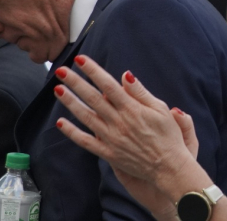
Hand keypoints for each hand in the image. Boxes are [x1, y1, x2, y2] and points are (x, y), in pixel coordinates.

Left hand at [53, 56, 204, 207]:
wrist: (167, 166)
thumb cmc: (168, 136)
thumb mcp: (161, 109)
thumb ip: (141, 93)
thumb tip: (125, 75)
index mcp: (132, 109)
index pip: (108, 86)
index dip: (93, 71)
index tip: (81, 60)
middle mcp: (119, 122)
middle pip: (93, 98)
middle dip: (76, 82)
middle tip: (62, 70)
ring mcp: (111, 138)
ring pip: (85, 117)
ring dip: (70, 102)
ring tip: (57, 89)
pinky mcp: (108, 153)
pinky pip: (85, 141)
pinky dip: (72, 132)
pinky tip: (61, 122)